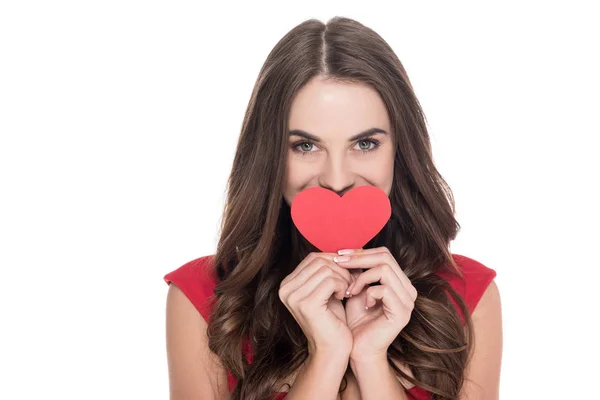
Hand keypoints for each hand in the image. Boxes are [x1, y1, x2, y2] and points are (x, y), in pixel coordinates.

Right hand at [279, 252, 355, 356]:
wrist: (332, 349)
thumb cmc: (332, 319)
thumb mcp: (327, 290)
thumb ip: (328, 269)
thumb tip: (346, 249)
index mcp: (287, 284)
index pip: (313, 257)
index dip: (334, 261)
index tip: (346, 273)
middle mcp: (285, 289)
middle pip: (319, 261)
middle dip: (340, 269)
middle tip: (350, 283)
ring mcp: (294, 296)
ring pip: (326, 269)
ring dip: (343, 278)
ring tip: (347, 291)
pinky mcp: (306, 304)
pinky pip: (330, 281)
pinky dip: (342, 286)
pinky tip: (343, 297)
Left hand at [334, 246, 417, 362]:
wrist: (358, 349)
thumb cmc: (355, 320)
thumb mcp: (355, 289)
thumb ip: (357, 271)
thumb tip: (347, 251)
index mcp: (399, 282)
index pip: (383, 254)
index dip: (360, 252)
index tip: (339, 255)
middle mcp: (408, 289)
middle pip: (385, 257)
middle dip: (358, 258)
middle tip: (339, 263)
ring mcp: (408, 301)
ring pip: (385, 269)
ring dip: (362, 277)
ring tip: (349, 290)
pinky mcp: (402, 313)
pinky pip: (384, 289)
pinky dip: (368, 292)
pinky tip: (360, 302)